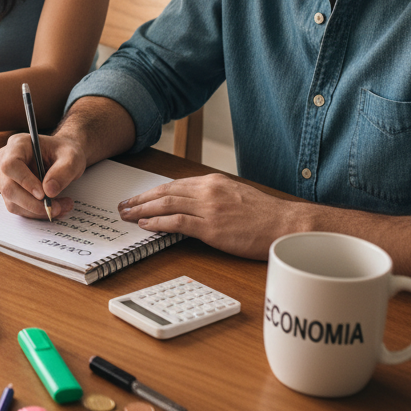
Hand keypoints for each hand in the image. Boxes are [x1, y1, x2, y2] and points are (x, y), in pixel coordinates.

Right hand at [0, 131, 86, 218]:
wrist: (63, 157)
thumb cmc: (64, 153)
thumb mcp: (72, 157)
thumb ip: (63, 171)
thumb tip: (48, 192)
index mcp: (18, 144)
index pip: (10, 165)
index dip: (24, 181)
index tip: (43, 194)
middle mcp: (5, 160)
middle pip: (9, 187)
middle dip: (33, 203)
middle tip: (57, 208)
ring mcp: (5, 177)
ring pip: (13, 202)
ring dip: (37, 211)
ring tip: (62, 207)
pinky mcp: (11, 192)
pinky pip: (18, 208)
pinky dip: (37, 213)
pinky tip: (55, 208)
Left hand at [118, 173, 304, 259]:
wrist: (287, 226)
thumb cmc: (264, 216)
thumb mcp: (235, 196)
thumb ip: (211, 197)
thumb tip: (189, 204)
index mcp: (212, 182)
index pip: (174, 185)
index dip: (151, 192)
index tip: (137, 198)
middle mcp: (208, 191)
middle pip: (164, 192)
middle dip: (140, 199)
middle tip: (123, 205)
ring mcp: (209, 209)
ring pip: (166, 205)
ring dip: (142, 210)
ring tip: (127, 215)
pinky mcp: (212, 228)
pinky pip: (177, 222)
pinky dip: (158, 223)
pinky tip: (145, 225)